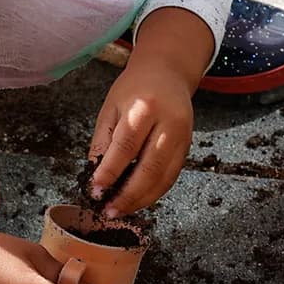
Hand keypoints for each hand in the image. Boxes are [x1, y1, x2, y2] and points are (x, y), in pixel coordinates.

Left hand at [87, 7, 214, 216]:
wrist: (167, 71)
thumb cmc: (134, 88)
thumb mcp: (111, 108)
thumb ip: (103, 142)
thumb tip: (96, 178)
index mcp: (144, 107)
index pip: (126, 147)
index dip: (109, 172)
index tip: (95, 191)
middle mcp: (169, 122)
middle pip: (150, 167)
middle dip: (127, 195)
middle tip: (108, 211)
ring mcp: (182, 135)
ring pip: (164, 177)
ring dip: (142, 199)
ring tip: (120, 210)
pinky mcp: (188, 146)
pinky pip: (172, 176)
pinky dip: (155, 192)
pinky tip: (138, 200)